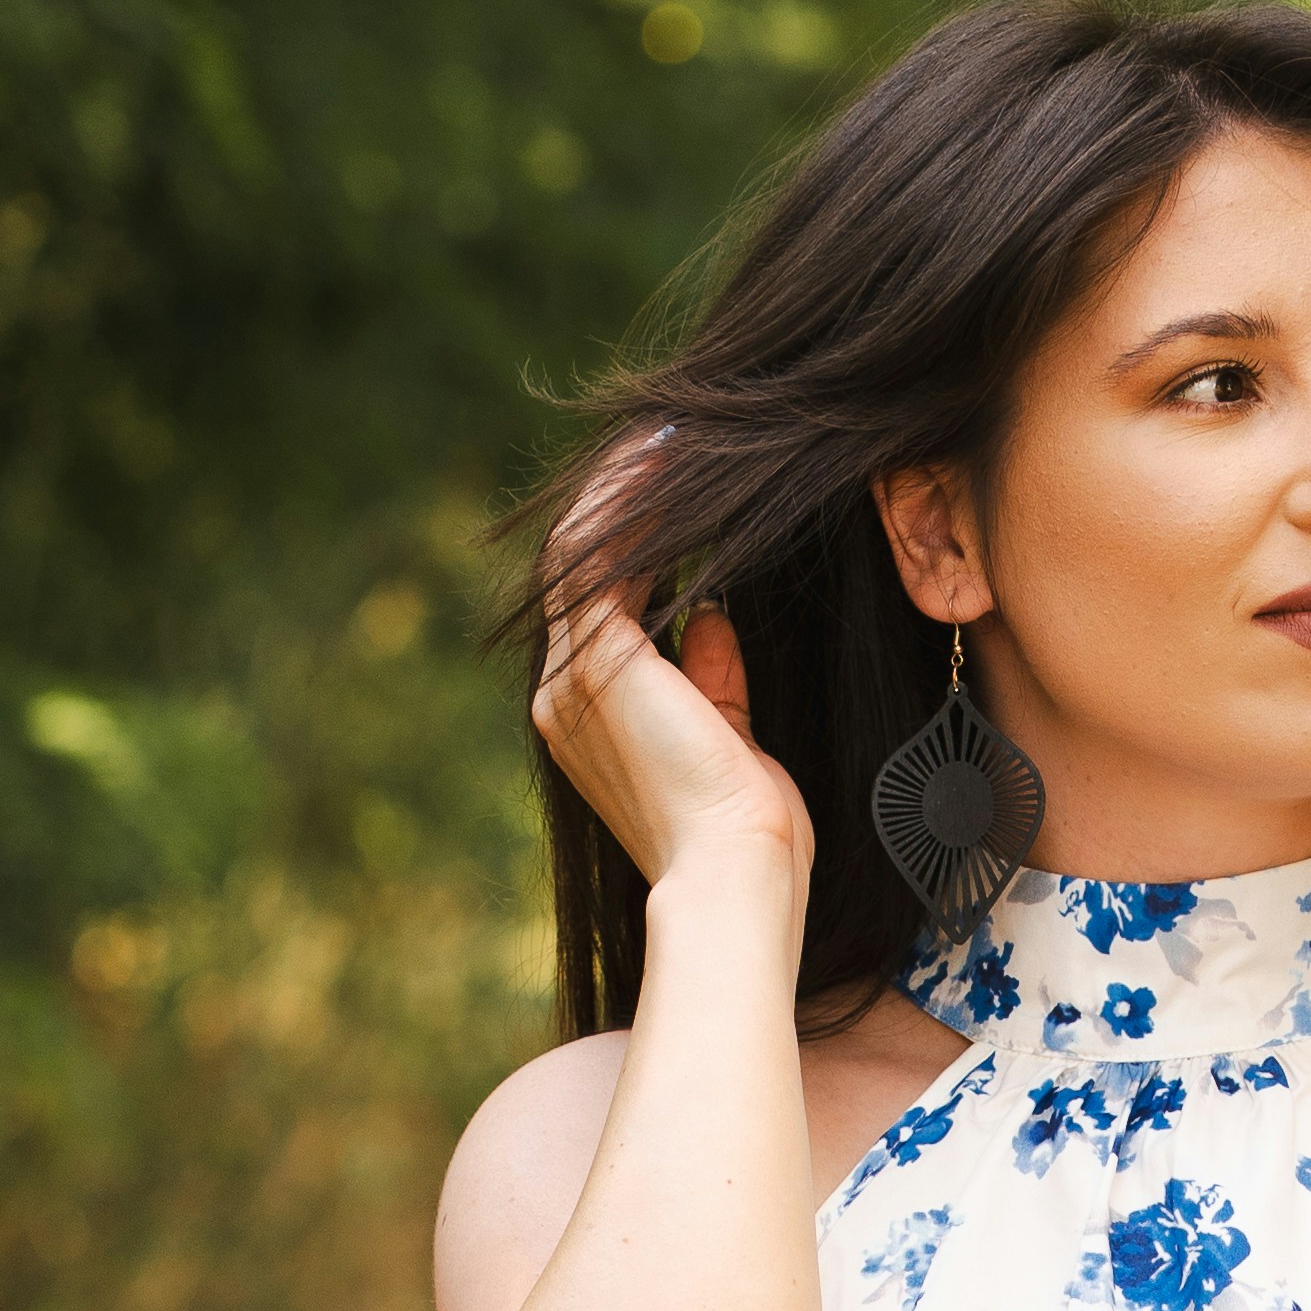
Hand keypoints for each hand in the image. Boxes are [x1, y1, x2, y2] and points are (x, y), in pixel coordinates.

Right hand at [531, 450, 813, 925]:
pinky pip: (601, 559)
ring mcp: (574, 680)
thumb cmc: (745, 835)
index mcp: (590, 721)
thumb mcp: (731, 741)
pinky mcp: (601, 663)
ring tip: (664, 435)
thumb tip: (711, 621)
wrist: (735, 875)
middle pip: (578, 569)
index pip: (598, 608)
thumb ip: (713, 683)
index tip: (673, 494)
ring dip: (622, 490)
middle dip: (620, 502)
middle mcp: (565, 696)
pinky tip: (663, 460)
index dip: (630, 544)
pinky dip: (629, 506)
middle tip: (665, 440)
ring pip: (582, 553)